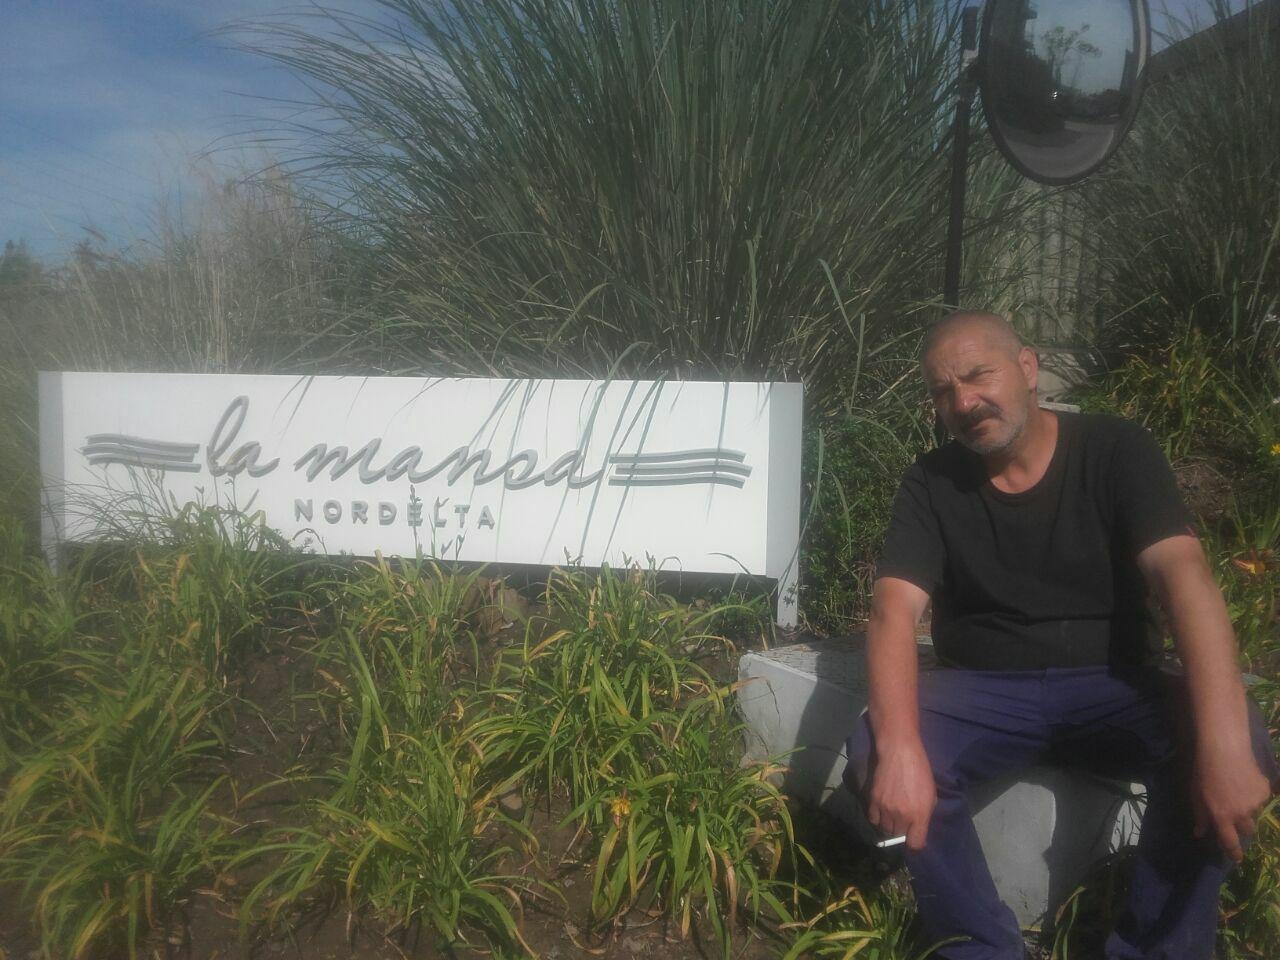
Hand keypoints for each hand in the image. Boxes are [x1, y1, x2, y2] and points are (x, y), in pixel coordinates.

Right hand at [867, 740, 936, 850]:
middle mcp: (902, 816)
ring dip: (889, 825)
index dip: (915, 842)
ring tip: (893, 815)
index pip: (915, 844)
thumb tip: (919, 825)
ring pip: (885, 829)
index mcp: (919, 815)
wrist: (899, 752)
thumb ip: (925, 813)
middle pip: (899, 837)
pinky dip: (877, 818)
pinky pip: (873, 819)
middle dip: (902, 832)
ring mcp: (885, 809)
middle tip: (904, 821)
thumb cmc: (920, 770)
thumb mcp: (931, 793)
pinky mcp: (873, 800)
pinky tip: (882, 810)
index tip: (915, 836)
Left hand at [1191, 745, 1271, 861]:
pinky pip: (1261, 798)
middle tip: (1234, 814)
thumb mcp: (1196, 795)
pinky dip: (1254, 793)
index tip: (1237, 859)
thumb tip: (1199, 833)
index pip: (1230, 842)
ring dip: (1247, 808)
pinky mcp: (1265, 791)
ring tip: (1236, 789)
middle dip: (1241, 827)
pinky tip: (1244, 779)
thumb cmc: (1204, 771)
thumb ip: (1200, 816)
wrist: (1224, 749)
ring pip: (1254, 813)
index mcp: (1221, 817)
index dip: (1234, 853)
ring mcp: (1255, 803)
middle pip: (1247, 831)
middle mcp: (1241, 814)